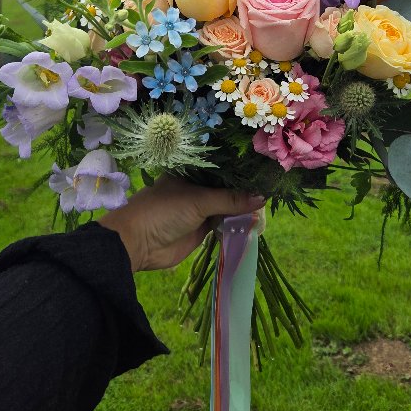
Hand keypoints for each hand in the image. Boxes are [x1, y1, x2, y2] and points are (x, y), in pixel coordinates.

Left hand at [98, 175, 265, 271]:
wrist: (138, 244)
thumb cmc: (163, 211)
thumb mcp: (198, 201)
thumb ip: (230, 199)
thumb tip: (262, 197)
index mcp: (191, 172)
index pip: (221, 167)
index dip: (241, 169)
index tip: (264, 169)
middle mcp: (195, 188)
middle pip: (225, 187)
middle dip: (245, 190)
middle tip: (272, 187)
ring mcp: (198, 209)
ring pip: (226, 206)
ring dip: (242, 208)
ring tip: (268, 205)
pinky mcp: (200, 229)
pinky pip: (222, 223)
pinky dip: (236, 223)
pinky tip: (254, 221)